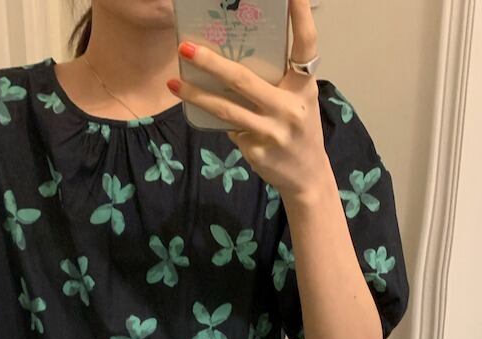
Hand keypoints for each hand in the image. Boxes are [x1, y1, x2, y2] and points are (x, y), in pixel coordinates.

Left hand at [170, 0, 330, 199]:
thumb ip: (276, 83)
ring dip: (196, 95)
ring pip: (226, 108)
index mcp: (304, 86)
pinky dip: (218, 120)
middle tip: (186, 48)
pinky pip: (229, 128)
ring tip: (174, 83)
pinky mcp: (257, 150)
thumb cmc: (299, 131)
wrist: (307, 177)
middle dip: (211, 62)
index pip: (305, 45)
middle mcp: (290, 106)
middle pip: (244, 79)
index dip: (300, 17)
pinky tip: (206, 114)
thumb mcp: (298, 101)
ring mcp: (272, 131)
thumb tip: (232, 64)